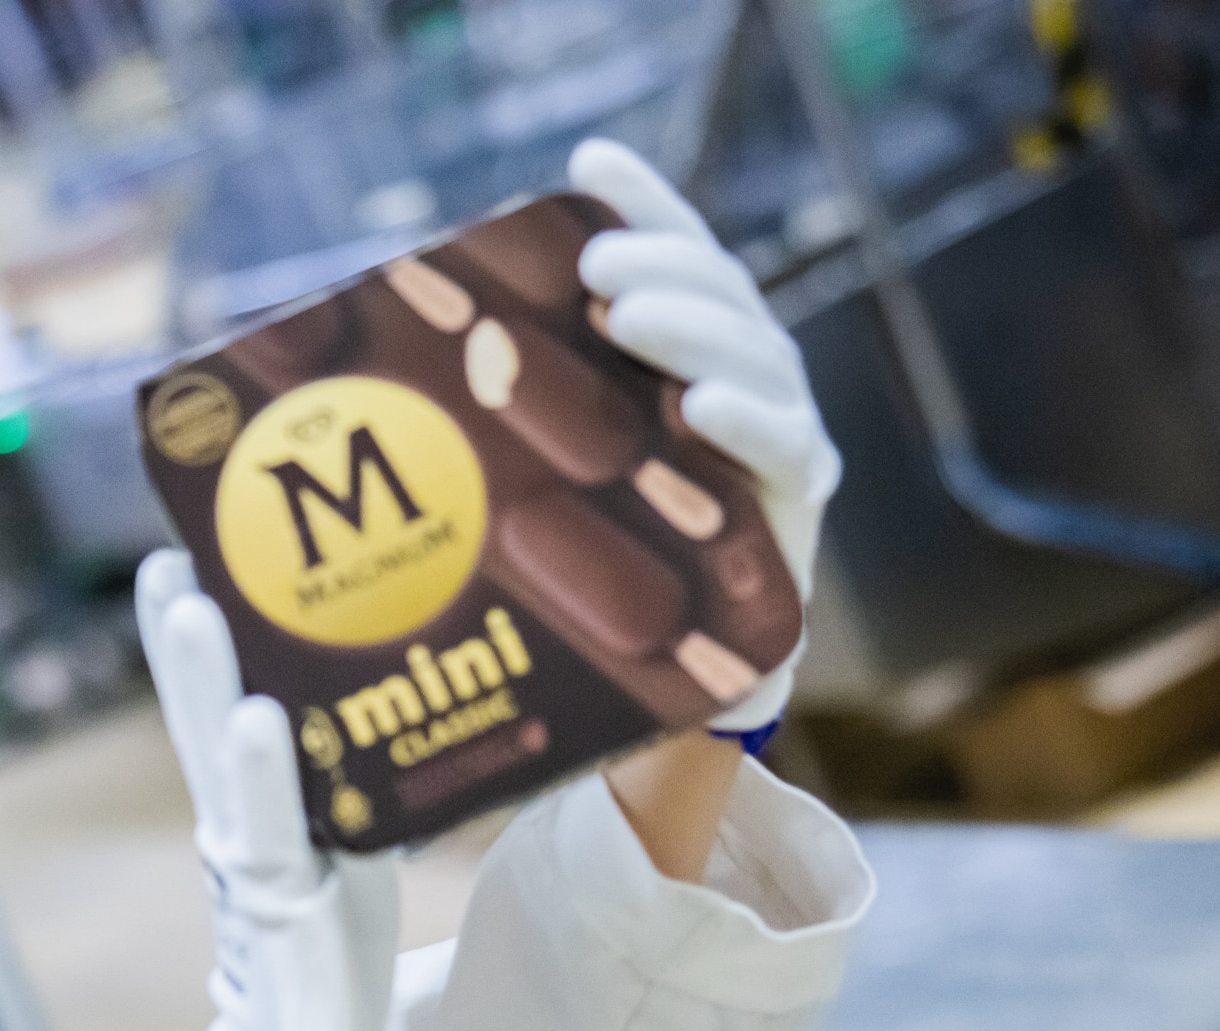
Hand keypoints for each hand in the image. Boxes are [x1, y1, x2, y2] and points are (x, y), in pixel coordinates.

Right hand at [131, 552, 399, 1030]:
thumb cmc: (325, 953)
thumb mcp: (341, 846)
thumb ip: (342, 784)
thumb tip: (391, 705)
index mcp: (256, 806)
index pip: (222, 702)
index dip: (205, 632)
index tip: (186, 549)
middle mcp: (241, 823)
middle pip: (204, 711)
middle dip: (185, 630)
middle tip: (171, 550)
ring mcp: (254, 862)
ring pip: (222, 755)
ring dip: (204, 677)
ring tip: (191, 602)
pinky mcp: (280, 907)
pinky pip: (268, 829)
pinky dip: (260, 774)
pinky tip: (258, 719)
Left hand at [571, 138, 841, 733]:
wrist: (668, 683)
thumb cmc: (602, 570)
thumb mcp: (555, 476)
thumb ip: (526, 411)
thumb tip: (426, 351)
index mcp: (691, 358)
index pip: (679, 257)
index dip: (646, 201)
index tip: (593, 159)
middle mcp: (745, 385)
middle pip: (719, 297)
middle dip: (662, 264)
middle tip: (597, 265)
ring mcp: (778, 442)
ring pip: (757, 359)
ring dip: (693, 329)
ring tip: (629, 314)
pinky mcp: (794, 508)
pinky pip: (785, 452)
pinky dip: (749, 422)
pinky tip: (703, 407)